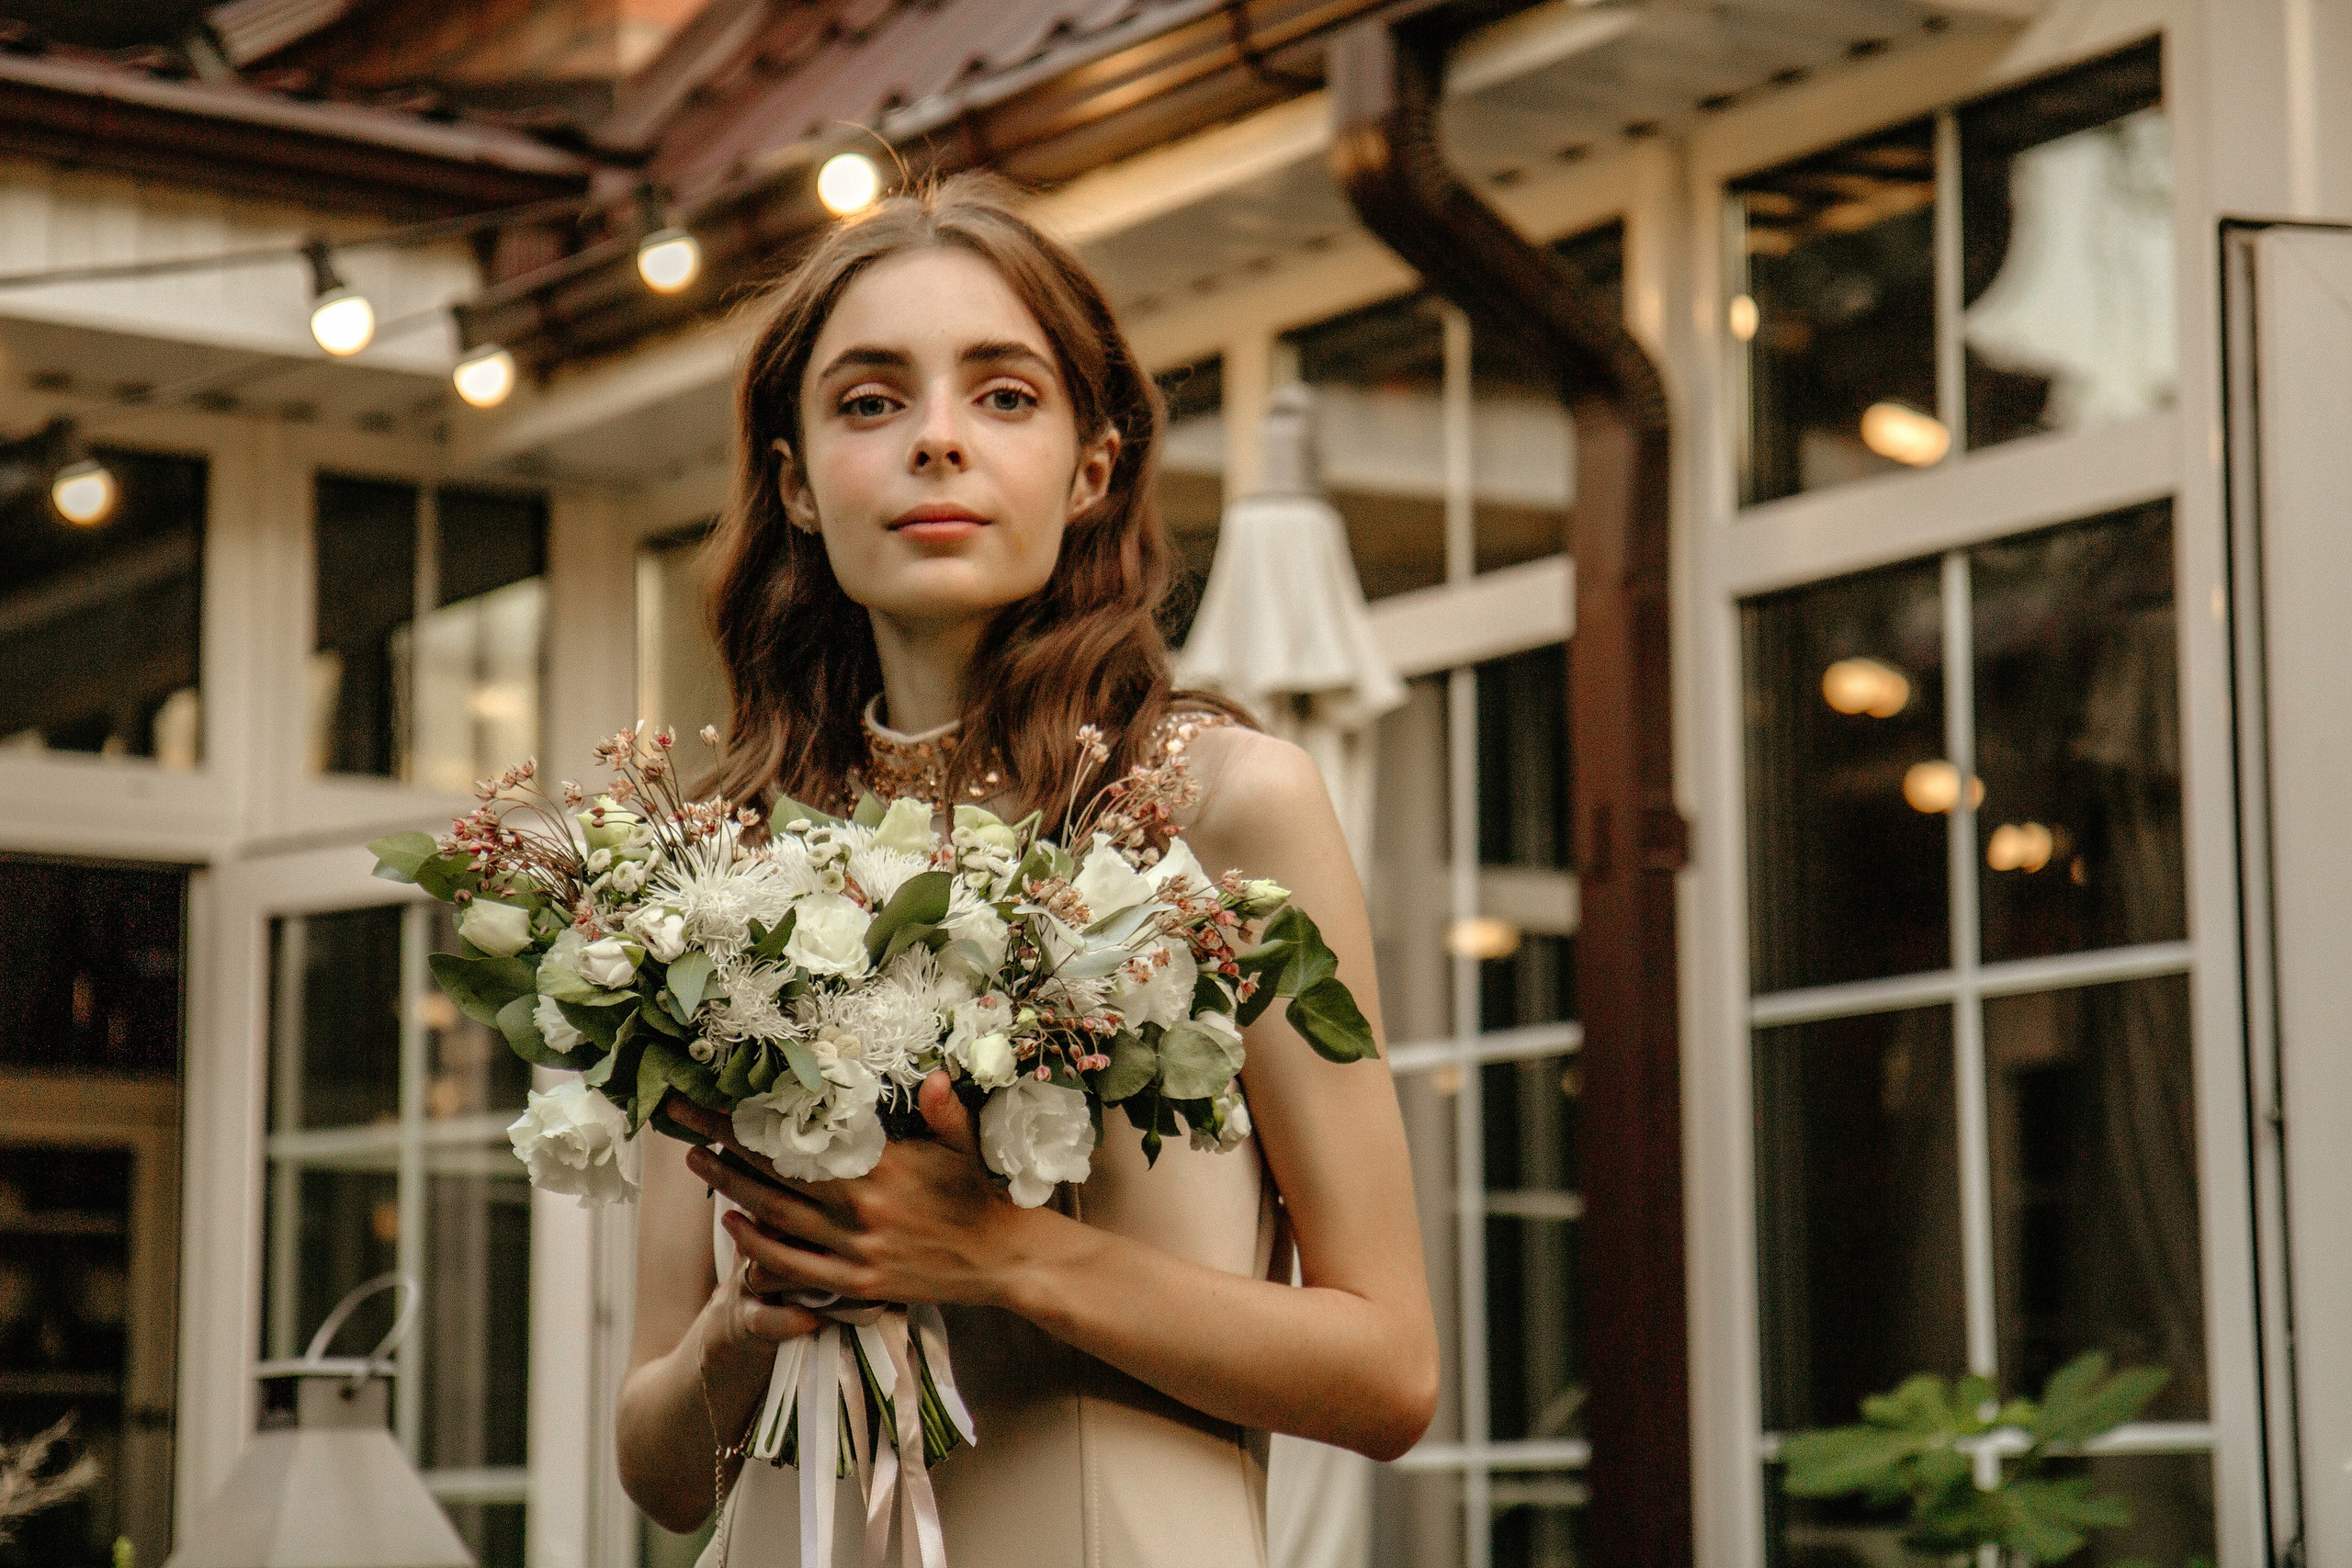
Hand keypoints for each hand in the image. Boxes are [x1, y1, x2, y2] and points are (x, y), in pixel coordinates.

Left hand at [674, 1073, 1038, 1309]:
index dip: (749, 1120)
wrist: (1002, 1259)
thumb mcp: (964, 1144)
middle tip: (680, 1120)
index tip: (710, 1099)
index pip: (798, 1140)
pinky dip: (757, 1248)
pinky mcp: (856, 1284)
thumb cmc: (977, 1193)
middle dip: (720, 1145)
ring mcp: (855, 1252)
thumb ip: (944, 1111)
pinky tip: (732, 1225)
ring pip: (774, 1219)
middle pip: (772, 1175)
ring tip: (696, 1162)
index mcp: (879, 1170)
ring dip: (728, 1189)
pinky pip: (795, 1266)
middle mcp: (859, 1211)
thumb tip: (936, 1077)